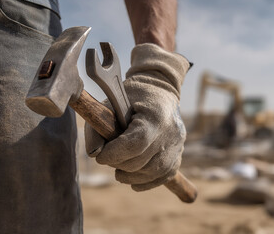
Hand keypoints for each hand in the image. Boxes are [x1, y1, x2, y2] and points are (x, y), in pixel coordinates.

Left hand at [85, 43, 189, 190]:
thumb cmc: (130, 98)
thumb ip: (96, 128)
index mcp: (156, 116)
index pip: (136, 144)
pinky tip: (133, 178)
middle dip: (120, 164)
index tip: (101, 156)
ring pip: (153, 172)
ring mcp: (177, 144)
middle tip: (109, 158)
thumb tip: (95, 154)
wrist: (159, 92)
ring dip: (131, 175)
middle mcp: (171, 132)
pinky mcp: (178, 154)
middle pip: (142, 161)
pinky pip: (163, 176)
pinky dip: (146, 182)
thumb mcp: (109, 105)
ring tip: (119, 169)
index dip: (115, 154)